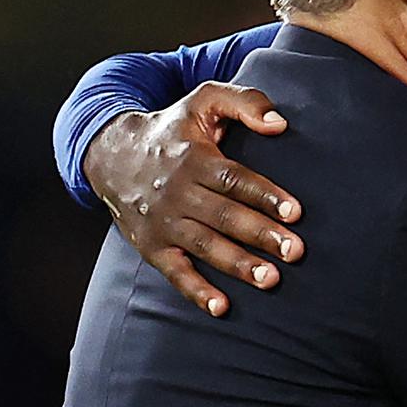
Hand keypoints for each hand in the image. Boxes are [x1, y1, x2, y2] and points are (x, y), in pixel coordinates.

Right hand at [83, 81, 303, 316]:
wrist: (111, 153)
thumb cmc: (174, 127)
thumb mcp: (205, 99)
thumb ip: (246, 102)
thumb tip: (280, 123)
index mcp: (194, 158)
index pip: (234, 179)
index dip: (265, 195)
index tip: (295, 212)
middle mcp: (177, 192)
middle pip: (225, 216)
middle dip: (261, 234)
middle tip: (295, 251)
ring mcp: (163, 222)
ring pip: (206, 246)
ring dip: (239, 265)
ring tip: (272, 279)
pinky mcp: (152, 246)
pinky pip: (175, 272)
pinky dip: (196, 291)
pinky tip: (221, 307)